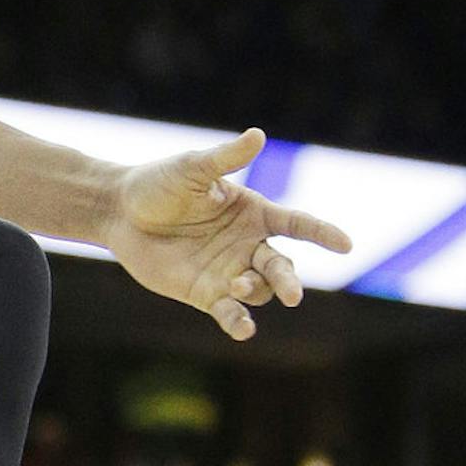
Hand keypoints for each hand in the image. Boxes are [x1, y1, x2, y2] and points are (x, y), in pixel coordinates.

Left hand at [102, 128, 348, 340]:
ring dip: (257, 292)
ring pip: (261, 291)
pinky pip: (230, 313)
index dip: (322, 233)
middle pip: (282, 267)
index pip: (298, 224)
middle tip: (292, 294)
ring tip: (237, 286)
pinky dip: (239, 322)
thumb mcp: (193, 168)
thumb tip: (258, 135)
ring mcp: (229, 271)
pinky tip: (243, 330)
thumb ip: (226, 158)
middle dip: (289, 280)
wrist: (119, 211)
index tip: (346, 244)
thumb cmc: (158, 183)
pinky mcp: (205, 294)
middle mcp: (248, 245)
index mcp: (254, 213)